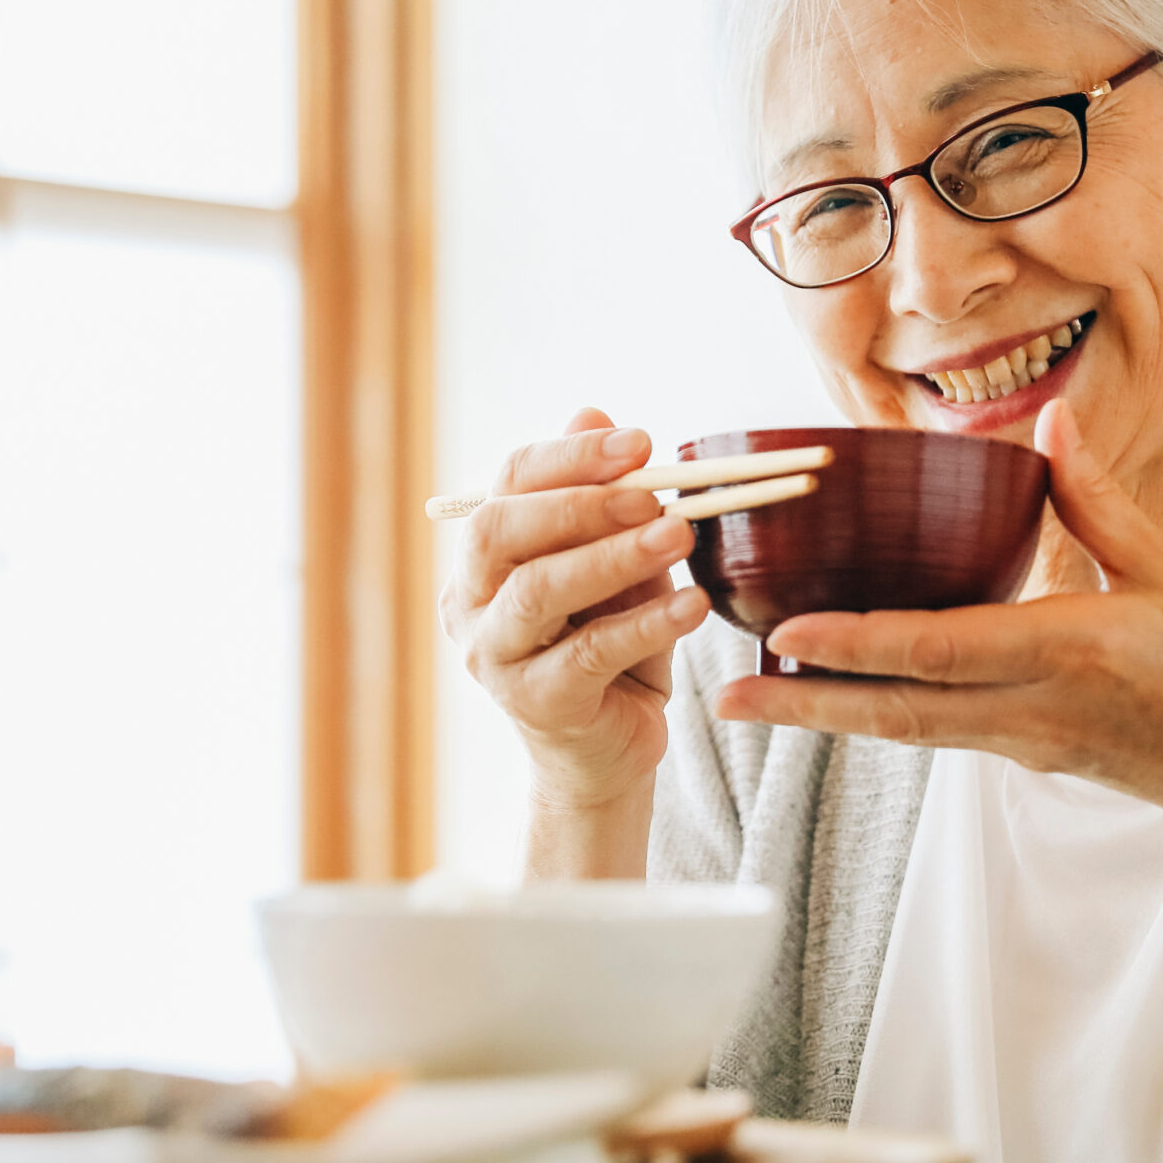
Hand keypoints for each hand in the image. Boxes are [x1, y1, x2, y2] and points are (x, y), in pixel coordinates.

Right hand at [441, 408, 711, 818]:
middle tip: (654, 492)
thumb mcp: (612, 563)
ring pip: (539, 592)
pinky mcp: (536, 703)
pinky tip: (692, 604)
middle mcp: (470, 603)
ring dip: (613, 556)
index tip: (641, 442)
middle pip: (501, 531)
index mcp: (483, 557)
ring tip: (679, 533)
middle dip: (581, 502)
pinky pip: (589, 653)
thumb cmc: (610, 646)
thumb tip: (595, 409)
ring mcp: (494, 657)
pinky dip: (646, 624)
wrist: (608, 752)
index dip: (571, 455)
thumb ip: (603, 499)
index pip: (508, 485)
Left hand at [711, 400, 1162, 829]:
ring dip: (825, 716)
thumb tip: (1045, 419)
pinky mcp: (1024, 758)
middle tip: (722, 699)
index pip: (940, 651)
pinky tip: (830, 695)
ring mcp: (1022, 744)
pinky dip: (876, 713)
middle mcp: (1031, 709)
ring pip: (905, 730)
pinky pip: (934, 732)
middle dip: (804, 708)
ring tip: (750, 700)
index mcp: (1068, 653)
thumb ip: (1096, 499)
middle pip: (895, 711)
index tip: (786, 635)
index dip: (857, 645)